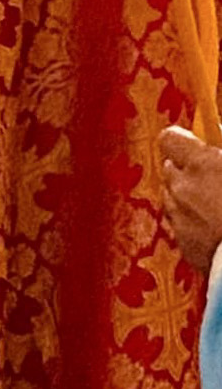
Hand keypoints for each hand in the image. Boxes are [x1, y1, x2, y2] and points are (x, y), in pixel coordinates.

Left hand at [162, 126, 221, 273]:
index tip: (200, 145)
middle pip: (171, 169)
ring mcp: (182, 220)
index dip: (184, 142)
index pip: (171, 139)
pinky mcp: (188, 248)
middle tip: (216, 177)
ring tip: (220, 205)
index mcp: (202, 164)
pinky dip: (195, 225)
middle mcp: (183, 189)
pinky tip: (219, 230)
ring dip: (189, 197)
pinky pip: (182, 227)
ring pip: (174, 198)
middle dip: (189, 170)